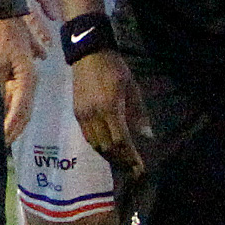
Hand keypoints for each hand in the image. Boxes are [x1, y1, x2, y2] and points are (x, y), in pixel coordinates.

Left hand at [0, 17, 37, 140]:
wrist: (3, 12)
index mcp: (28, 79)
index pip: (21, 111)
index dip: (10, 128)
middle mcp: (30, 82)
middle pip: (23, 113)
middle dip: (12, 130)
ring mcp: (25, 79)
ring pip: (20, 108)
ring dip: (10, 122)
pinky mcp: (17, 76)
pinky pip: (14, 99)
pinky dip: (7, 112)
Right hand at [70, 49, 143, 177]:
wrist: (88, 54)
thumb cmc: (115, 69)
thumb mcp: (132, 88)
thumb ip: (139, 113)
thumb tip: (147, 135)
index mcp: (111, 108)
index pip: (121, 140)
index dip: (130, 157)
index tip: (139, 168)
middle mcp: (95, 115)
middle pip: (107, 147)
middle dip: (121, 161)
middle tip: (132, 170)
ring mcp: (83, 115)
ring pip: (95, 145)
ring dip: (109, 156)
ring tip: (122, 162)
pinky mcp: (77, 114)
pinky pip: (88, 137)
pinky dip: (98, 146)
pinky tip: (108, 148)